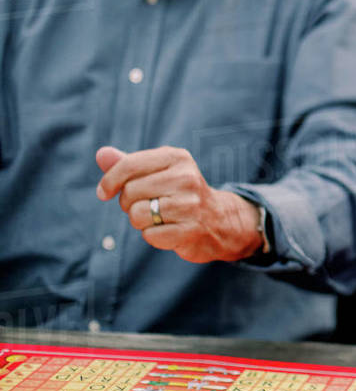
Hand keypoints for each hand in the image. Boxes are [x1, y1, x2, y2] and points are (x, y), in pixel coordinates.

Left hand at [96, 145, 263, 263]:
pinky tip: (169, 230)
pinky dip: (153, 236)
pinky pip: (150, 235)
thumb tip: (101, 153)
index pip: (129, 165)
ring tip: (159, 217)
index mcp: (177, 158)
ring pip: (136, 215)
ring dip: (141, 221)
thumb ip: (128, 164)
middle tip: (148, 205)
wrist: (219, 220)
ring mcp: (190, 204)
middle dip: (129, 203)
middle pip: (129, 192)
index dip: (109, 181)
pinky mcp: (191, 230)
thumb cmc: (179, 194)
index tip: (105, 193)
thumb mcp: (158, 172)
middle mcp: (186, 178)